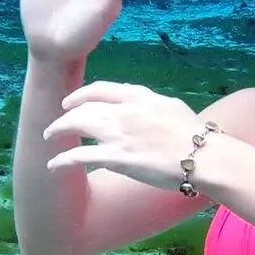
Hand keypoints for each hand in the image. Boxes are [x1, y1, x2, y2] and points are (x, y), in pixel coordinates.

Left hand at [42, 81, 203, 190]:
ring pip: (77, 125)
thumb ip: (149, 105)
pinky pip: (80, 156)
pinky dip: (63, 160)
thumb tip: (139, 107)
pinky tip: (54, 165)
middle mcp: (125, 111)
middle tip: (56, 123)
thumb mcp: (170, 107)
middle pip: (84, 107)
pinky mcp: (117, 158)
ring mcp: (120, 134)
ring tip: (49, 138)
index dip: (81, 95)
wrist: (204, 156)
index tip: (70, 101)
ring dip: (58, 131)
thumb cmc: (194, 135)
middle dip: (65, 114)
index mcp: (139, 97)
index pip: (101, 89)